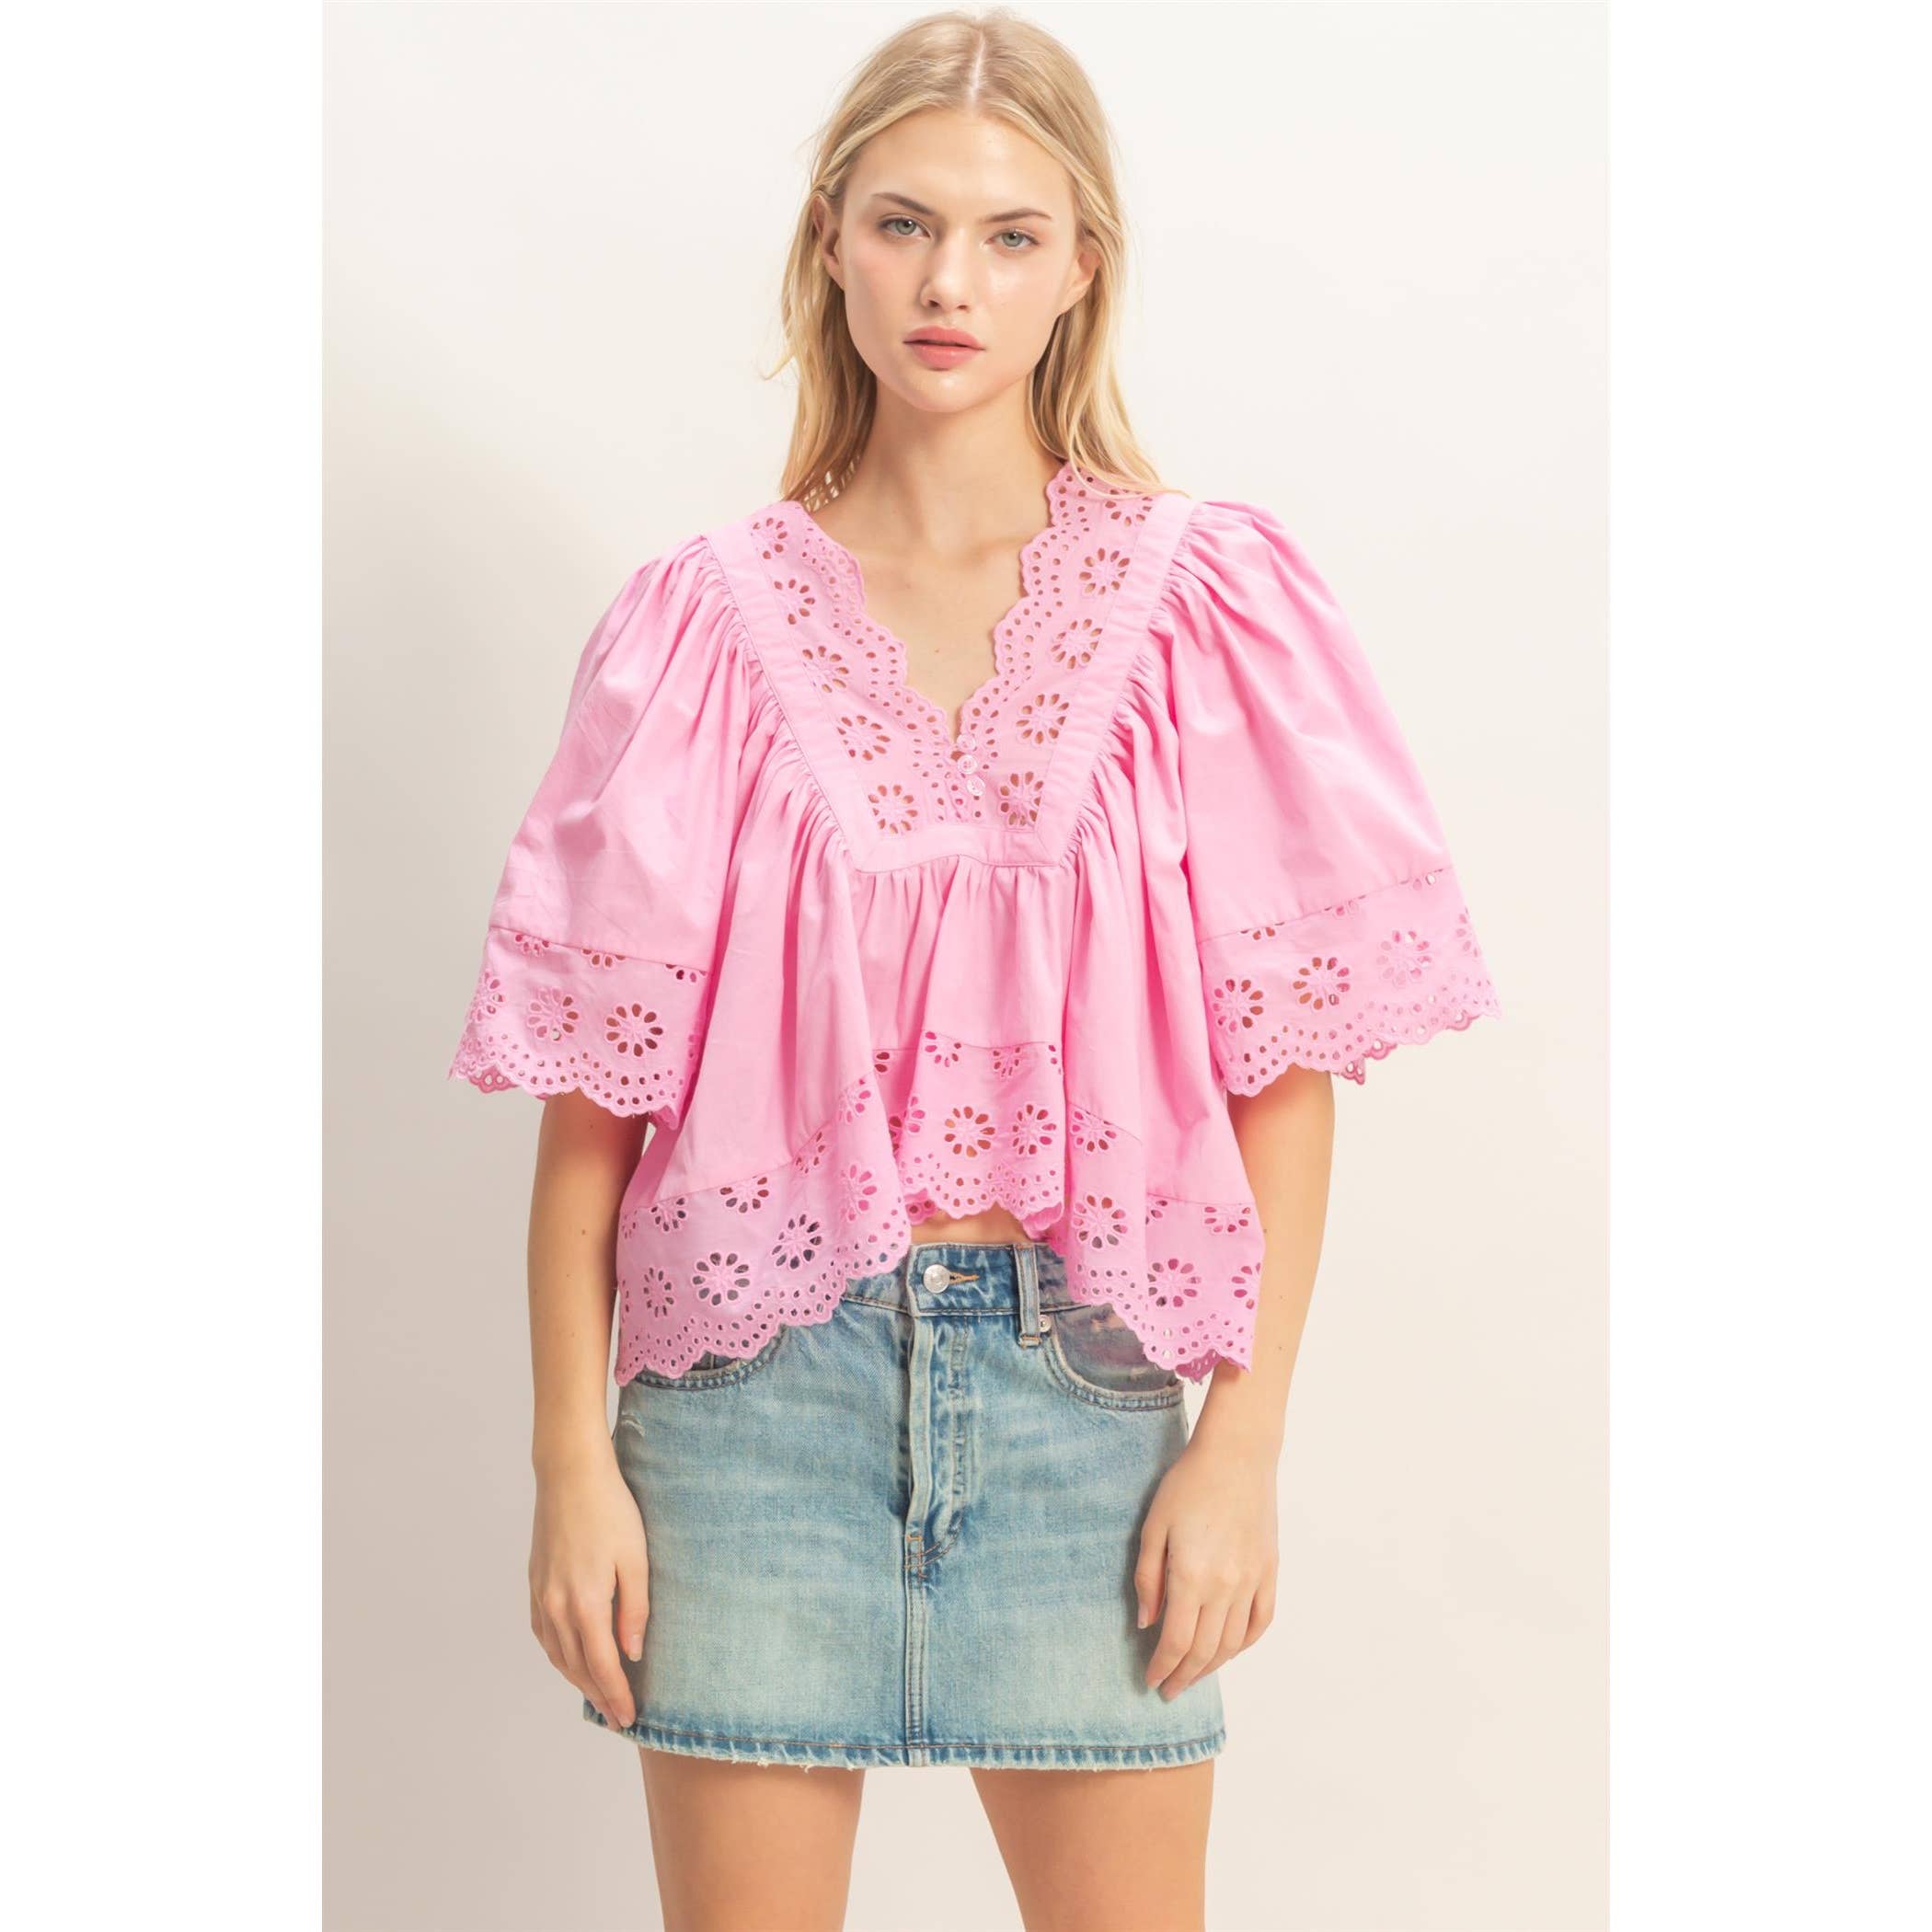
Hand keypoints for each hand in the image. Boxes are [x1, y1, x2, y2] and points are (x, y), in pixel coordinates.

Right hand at [529, 1444, 650, 1728]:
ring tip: (599, 1696)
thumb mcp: (637, 1558)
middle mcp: (557, 1607)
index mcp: (586, 1603)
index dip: (617, 1695)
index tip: (630, 1717)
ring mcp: (541, 1596)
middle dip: (600, 1695)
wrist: (569, 1475)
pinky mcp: (535, 1584)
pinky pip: (544, 1635)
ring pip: (558, 1654)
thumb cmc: (611, 1510)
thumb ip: (635, 1609)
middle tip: (618, 1717)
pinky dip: (559, 1656)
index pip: (603, 1666)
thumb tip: (632, 1653)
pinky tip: (571, 1660)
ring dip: (578, 1679)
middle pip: (578, 1667)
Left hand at [1134, 1430, 1278, 1698]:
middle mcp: (1225, 1587)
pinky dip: (1244, 1644)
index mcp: (1191, 1577)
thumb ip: (1148, 1579)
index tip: (1152, 1681)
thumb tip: (1147, 1624)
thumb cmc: (1188, 1485)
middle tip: (1170, 1689)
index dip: (1162, 1668)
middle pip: (1204, 1650)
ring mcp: (1252, 1581)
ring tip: (1194, 1674)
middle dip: (1184, 1675)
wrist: (1237, 1457)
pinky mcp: (1269, 1572)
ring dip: (1211, 1665)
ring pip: (1232, 1642)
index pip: (1175, 1641)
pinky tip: (1229, 1650)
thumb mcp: (1154, 1527)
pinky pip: (1260, 1622)